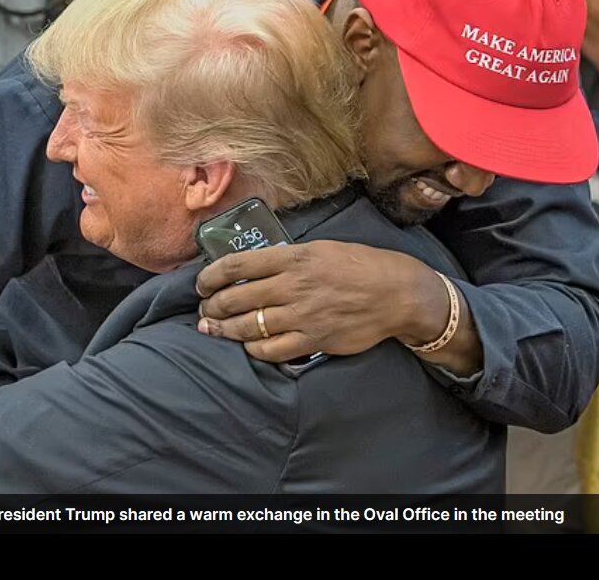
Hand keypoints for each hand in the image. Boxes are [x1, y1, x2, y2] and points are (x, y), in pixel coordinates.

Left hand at [195, 240, 434, 362]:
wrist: (396, 293)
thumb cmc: (361, 266)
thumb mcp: (321, 248)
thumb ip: (287, 258)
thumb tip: (255, 268)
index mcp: (293, 258)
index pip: (237, 265)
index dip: (210, 277)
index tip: (202, 284)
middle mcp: (293, 286)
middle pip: (235, 299)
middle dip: (212, 307)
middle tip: (205, 310)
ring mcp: (302, 315)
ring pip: (248, 327)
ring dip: (224, 329)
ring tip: (214, 329)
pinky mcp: (313, 340)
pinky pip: (271, 350)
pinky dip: (253, 349)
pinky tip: (248, 345)